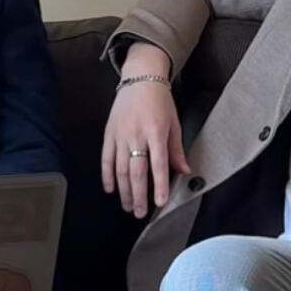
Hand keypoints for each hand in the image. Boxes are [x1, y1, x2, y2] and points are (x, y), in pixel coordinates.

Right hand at [102, 81, 188, 220]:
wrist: (141, 78)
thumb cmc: (159, 100)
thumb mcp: (174, 123)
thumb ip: (176, 150)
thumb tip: (184, 171)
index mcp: (155, 131)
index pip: (158, 164)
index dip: (159, 185)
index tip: (160, 202)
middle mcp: (136, 134)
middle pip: (136, 171)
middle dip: (138, 195)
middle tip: (139, 212)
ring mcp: (120, 134)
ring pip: (120, 168)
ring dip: (124, 190)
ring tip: (127, 206)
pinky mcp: (109, 133)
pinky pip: (106, 158)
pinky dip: (107, 175)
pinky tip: (111, 188)